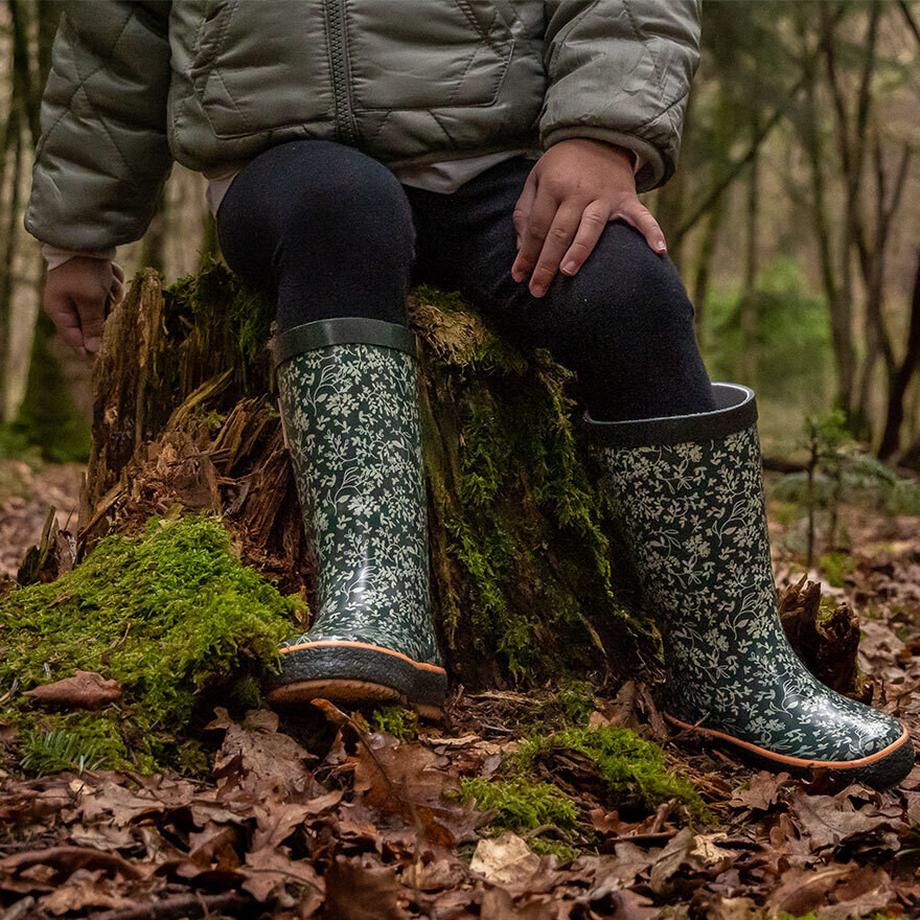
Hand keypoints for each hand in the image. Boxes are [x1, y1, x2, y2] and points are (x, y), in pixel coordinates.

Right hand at [42, 257, 124, 354]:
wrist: (88, 241)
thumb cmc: (85, 272)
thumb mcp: (90, 300)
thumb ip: (92, 325)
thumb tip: (91, 349)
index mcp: (59, 311)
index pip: (74, 340)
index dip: (90, 348)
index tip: (107, 354)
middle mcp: (67, 305)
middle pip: (93, 325)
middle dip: (105, 313)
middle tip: (106, 298)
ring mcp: (80, 295)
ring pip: (105, 309)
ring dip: (111, 296)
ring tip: (107, 281)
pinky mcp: (93, 286)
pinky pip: (109, 295)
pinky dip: (112, 285)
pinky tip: (109, 273)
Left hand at [511, 139, 666, 297]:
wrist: (599, 135)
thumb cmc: (562, 166)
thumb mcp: (536, 179)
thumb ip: (525, 212)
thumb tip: (521, 248)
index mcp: (553, 185)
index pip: (538, 227)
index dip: (527, 254)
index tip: (519, 277)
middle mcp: (578, 191)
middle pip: (560, 232)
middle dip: (546, 263)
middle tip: (537, 289)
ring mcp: (605, 196)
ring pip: (591, 227)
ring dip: (579, 250)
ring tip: (567, 272)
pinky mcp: (627, 199)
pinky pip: (641, 217)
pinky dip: (652, 233)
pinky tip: (658, 252)